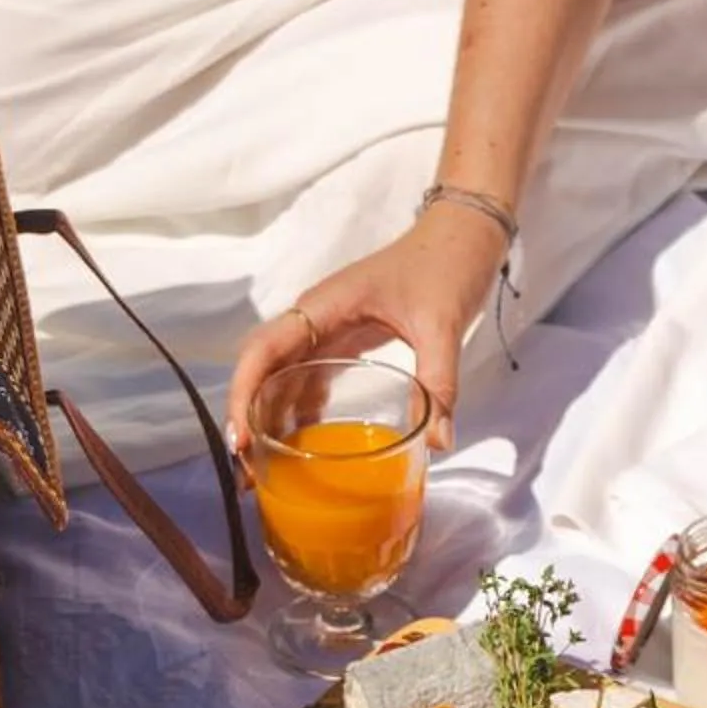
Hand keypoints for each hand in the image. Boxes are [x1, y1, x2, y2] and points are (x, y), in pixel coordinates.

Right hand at [224, 202, 506, 455]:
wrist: (464, 235)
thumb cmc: (446, 265)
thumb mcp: (442, 324)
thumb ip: (439, 381)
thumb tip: (437, 442)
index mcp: (323, 307)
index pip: (262, 351)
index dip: (243, 395)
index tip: (241, 439)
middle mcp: (315, 319)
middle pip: (262, 370)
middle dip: (248, 418)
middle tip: (251, 471)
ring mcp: (328, 329)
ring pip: (282, 376)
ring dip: (270, 419)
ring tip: (268, 470)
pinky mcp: (347, 339)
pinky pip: (310, 378)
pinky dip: (300, 410)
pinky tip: (305, 444)